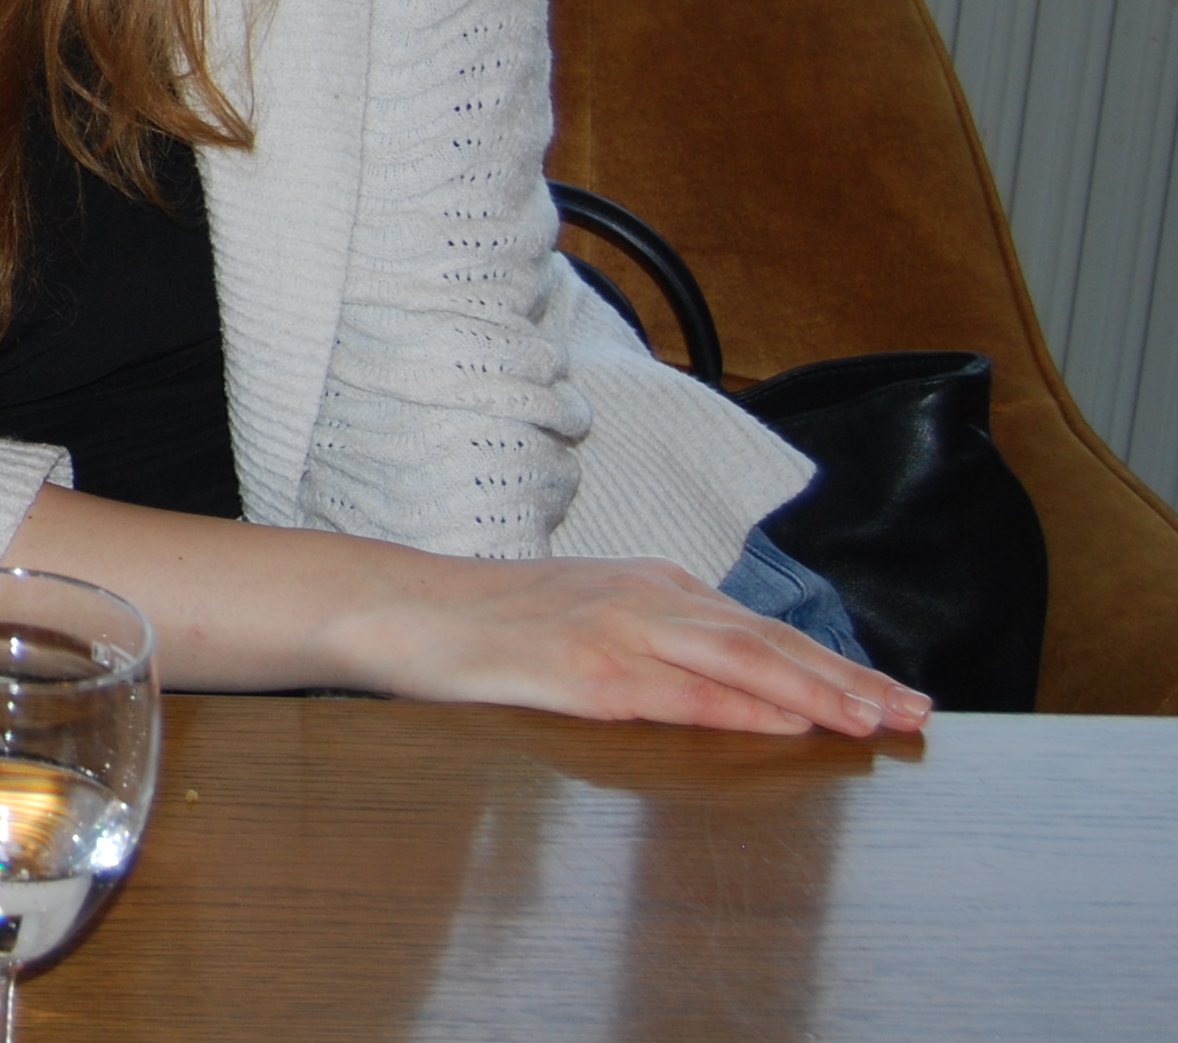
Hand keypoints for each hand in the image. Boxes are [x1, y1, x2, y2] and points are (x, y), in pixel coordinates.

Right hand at [322, 551, 929, 738]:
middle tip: (915, 709)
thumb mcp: (578, 616)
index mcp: (645, 585)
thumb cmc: (480, 621)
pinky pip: (677, 693)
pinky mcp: (583, 672)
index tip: (888, 690)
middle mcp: (642, 600)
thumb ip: (647, 640)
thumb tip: (717, 681)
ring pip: (737, 660)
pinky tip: (784, 725)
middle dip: (846, 677)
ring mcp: (614, 632)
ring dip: (814, 691)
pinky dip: (740, 708)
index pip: (757, 627)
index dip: (829, 661)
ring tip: (873, 718)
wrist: (395, 605)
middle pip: (764, 640)